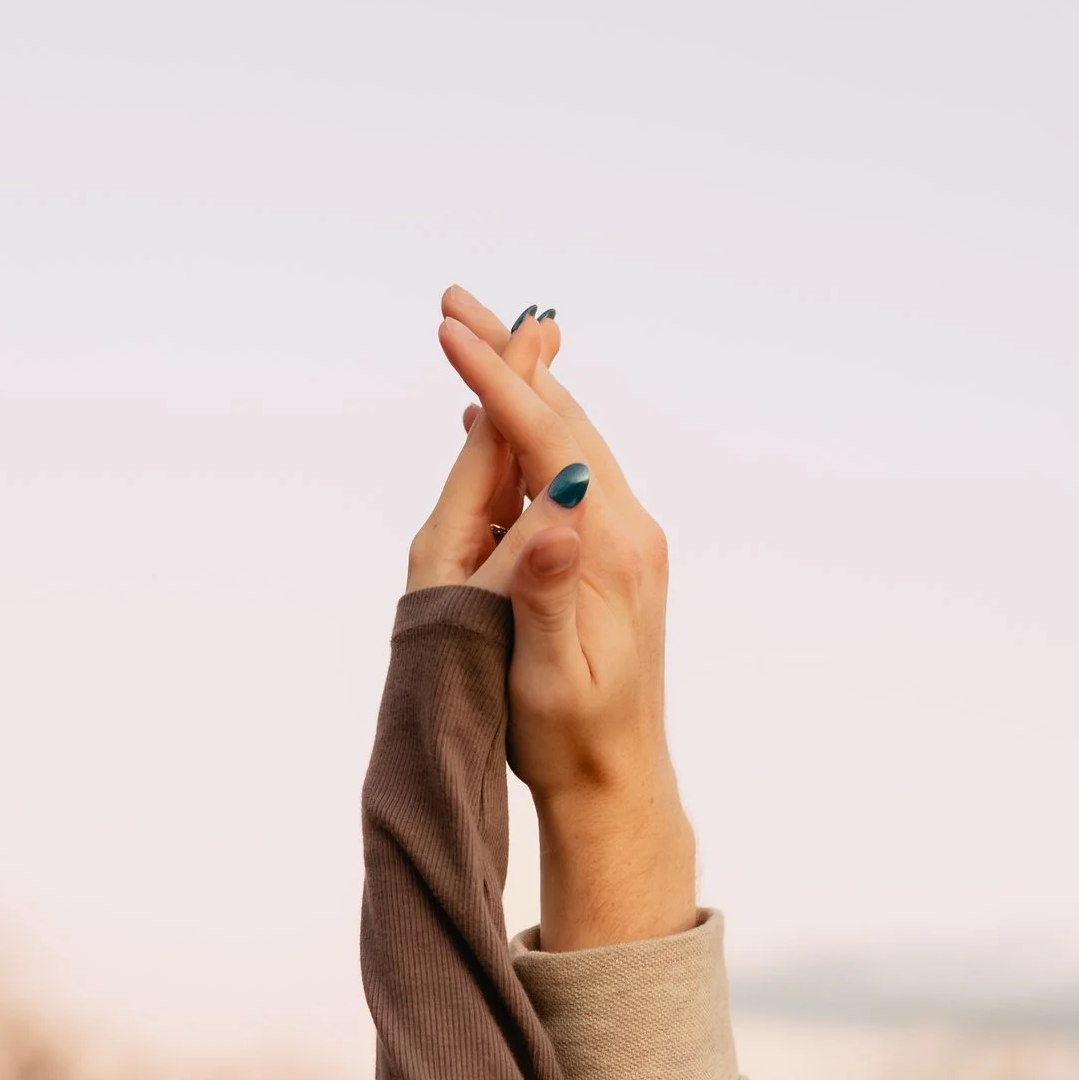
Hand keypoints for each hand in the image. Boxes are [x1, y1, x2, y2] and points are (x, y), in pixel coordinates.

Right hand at [408, 286, 696, 949]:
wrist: (616, 779)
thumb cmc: (571, 738)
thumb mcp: (551, 673)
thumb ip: (547, 588)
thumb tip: (554, 512)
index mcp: (610, 550)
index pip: (550, 441)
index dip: (498, 383)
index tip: (450, 334)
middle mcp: (628, 530)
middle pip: (564, 418)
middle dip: (507, 356)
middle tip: (451, 300)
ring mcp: (624, 538)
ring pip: (568, 436)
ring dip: (517, 383)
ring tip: (467, 333)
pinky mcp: (611, 553)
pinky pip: (567, 470)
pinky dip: (529, 429)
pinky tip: (494, 418)